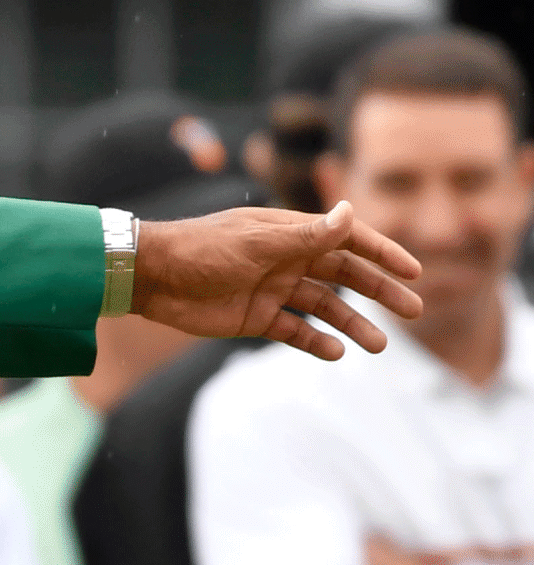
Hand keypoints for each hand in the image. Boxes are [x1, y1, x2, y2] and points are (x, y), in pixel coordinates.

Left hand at [132, 200, 423, 359]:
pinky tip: (337, 352)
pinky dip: (315, 342)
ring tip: (381, 345)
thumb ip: (306, 236)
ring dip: (353, 324)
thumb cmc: (201, 250)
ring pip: (324, 308)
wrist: (150, 277)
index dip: (383, 254)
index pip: (348, 240)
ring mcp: (272, 289)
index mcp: (291, 233)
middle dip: (380, 291)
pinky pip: (293, 331)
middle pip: (345, 276)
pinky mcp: (254, 317)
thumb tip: (350, 212)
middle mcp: (287, 259)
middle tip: (414, 311)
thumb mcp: (257, 243)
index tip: (413, 272)